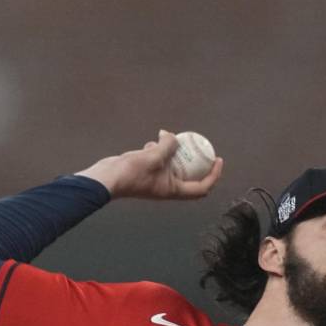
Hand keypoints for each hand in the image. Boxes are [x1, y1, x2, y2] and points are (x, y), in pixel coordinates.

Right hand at [75, 130, 222, 199]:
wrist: (107, 178)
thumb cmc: (131, 173)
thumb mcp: (154, 156)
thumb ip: (167, 145)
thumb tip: (171, 135)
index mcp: (174, 190)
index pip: (202, 187)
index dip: (214, 174)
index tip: (218, 160)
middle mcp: (167, 187)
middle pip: (190, 176)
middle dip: (196, 161)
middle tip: (201, 147)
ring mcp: (157, 180)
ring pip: (173, 166)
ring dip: (175, 153)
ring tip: (171, 140)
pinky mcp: (146, 172)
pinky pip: (159, 161)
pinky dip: (158, 151)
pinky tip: (152, 142)